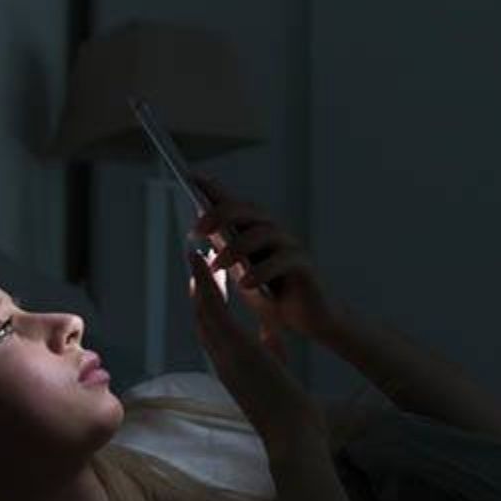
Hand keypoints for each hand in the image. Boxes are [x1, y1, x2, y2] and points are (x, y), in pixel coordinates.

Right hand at [186, 249, 325, 450]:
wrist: (291, 432)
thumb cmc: (287, 409)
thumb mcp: (276, 369)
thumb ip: (270, 348)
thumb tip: (271, 330)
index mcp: (231, 366)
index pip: (212, 330)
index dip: (206, 304)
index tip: (207, 282)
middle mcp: (221, 359)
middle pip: (201, 316)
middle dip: (197, 288)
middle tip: (195, 260)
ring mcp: (225, 354)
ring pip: (202, 310)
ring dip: (197, 280)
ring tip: (195, 253)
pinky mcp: (235, 349)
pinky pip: (215, 310)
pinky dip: (207, 286)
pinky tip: (206, 265)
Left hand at [189, 175, 344, 357]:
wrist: (310, 323)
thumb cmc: (275, 298)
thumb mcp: (241, 273)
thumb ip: (225, 250)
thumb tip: (201, 227)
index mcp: (256, 233)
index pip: (234, 204)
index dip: (214, 188)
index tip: (191, 177)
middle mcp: (274, 233)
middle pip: (248, 210)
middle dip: (220, 214)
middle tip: (197, 230)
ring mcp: (291, 247)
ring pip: (264, 232)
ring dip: (236, 247)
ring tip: (218, 265)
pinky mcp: (305, 266)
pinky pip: (283, 259)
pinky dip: (262, 271)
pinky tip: (245, 283)